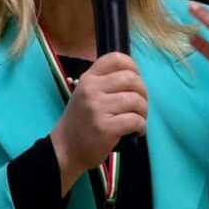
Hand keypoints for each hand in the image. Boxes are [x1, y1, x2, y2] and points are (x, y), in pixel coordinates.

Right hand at [51, 52, 147, 194]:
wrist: (65, 149)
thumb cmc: (79, 122)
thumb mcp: (85, 94)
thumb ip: (104, 83)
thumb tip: (135, 79)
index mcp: (88, 78)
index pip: (115, 59)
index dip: (132, 66)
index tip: (136, 79)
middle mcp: (92, 89)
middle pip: (131, 79)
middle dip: (143, 92)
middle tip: (140, 105)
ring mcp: (98, 108)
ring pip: (136, 100)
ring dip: (143, 111)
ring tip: (138, 119)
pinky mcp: (106, 127)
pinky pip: (135, 120)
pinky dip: (141, 126)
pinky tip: (137, 131)